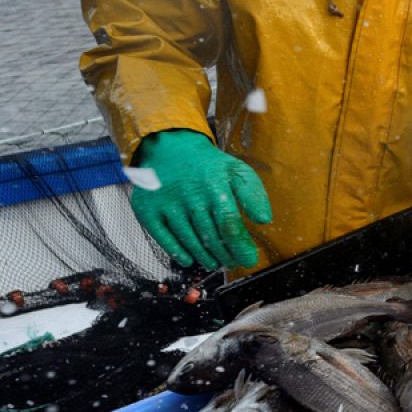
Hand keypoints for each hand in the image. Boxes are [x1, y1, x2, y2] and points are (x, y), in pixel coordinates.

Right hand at [129, 130, 271, 269]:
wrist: (169, 148)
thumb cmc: (209, 167)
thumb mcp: (236, 171)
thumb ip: (253, 194)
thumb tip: (264, 220)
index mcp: (214, 185)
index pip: (229, 224)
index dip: (240, 247)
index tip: (249, 259)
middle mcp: (189, 195)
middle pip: (210, 237)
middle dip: (226, 255)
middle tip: (233, 262)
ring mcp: (166, 204)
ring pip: (190, 241)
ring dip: (205, 258)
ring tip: (216, 263)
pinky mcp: (147, 210)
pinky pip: (164, 239)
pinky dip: (178, 253)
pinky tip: (189, 259)